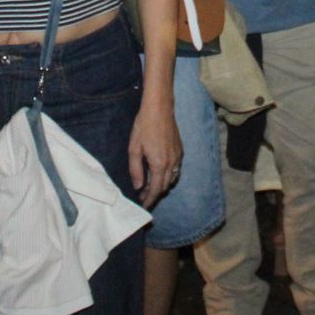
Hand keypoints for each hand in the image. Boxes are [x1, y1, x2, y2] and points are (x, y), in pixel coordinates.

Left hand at [129, 94, 181, 208]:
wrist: (159, 108)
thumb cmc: (144, 126)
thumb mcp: (134, 148)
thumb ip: (136, 169)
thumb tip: (138, 186)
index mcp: (159, 164)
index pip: (156, 189)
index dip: (150, 200)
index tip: (143, 207)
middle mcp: (172, 163)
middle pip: (165, 187)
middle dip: (155, 194)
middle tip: (143, 197)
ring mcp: (178, 156)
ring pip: (172, 179)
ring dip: (162, 186)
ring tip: (149, 186)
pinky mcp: (180, 150)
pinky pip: (176, 169)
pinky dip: (168, 176)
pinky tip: (159, 172)